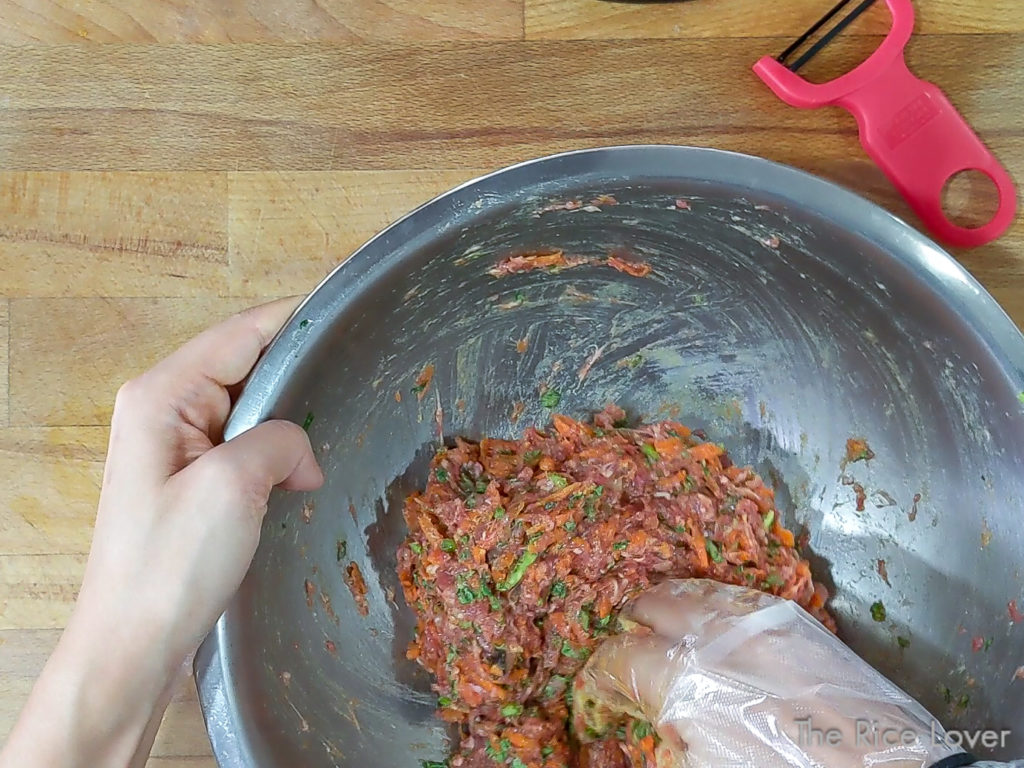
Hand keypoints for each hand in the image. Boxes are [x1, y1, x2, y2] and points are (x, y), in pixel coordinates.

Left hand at [0, 298, 322, 767]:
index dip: (295, 320)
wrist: (132, 644)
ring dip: (288, 422)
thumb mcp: (233, 486)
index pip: (241, 334)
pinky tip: (304, 472)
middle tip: (354, 381)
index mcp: (162, 395)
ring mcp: (175, 446)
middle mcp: (163, 409)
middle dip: (297, 376)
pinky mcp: (190, 480)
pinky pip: (242, 446)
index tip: (348, 316)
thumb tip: (302, 452)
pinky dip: (276, 453)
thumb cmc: (171, 564)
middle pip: (244, 365)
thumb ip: (279, 440)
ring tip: (336, 427)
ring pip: (248, 409)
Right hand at [573, 580, 963, 767]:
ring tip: (660, 620)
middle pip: (654, 606)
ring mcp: (759, 622)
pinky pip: (740, 596)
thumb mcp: (706, 765)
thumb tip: (651, 707)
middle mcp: (718, 636)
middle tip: (625, 642)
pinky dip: (714, 603)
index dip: (601, 672)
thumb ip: (669, 727)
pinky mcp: (796, 622)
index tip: (600, 685)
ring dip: (671, 604)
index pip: (619, 657)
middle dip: (632, 623)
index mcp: (685, 680)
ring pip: (698, 591)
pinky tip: (712, 618)